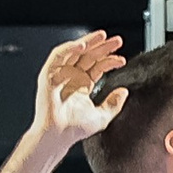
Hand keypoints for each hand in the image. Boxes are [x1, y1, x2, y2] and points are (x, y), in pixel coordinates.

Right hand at [31, 30, 127, 149]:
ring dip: (88, 41)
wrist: (57, 136)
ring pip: (75, 51)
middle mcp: (71, 77)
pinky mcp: (48, 74)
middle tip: (117, 40)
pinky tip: (82, 45)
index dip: (110, 60)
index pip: (98, 66)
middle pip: (88, 55)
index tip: (122, 60)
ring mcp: (60, 74)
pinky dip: (69, 48)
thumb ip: (114, 105)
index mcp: (83, 85)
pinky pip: (58, 56)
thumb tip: (124, 91)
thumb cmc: (74, 130)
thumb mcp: (101, 117)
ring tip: (102, 36)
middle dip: (103, 46)